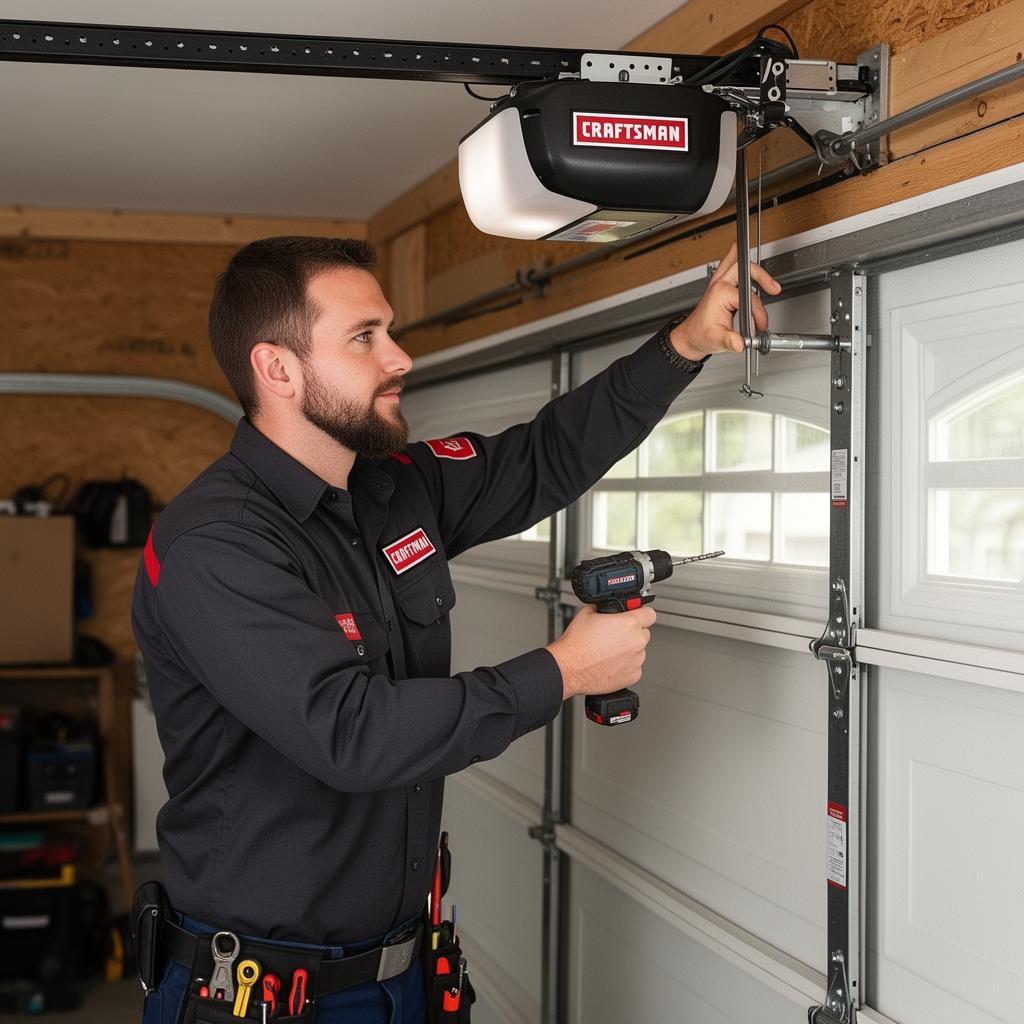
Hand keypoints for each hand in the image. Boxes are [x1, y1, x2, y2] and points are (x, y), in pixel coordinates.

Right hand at [546, 604, 655, 700]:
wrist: (569, 668)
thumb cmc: (576, 644)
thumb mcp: (587, 613)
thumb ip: (603, 608)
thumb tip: (606, 607)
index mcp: (629, 623)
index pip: (650, 614)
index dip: (641, 613)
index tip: (636, 615)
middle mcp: (636, 642)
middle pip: (644, 632)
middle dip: (632, 632)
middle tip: (616, 635)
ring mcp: (636, 660)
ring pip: (639, 650)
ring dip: (628, 649)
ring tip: (609, 651)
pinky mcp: (633, 676)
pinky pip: (634, 667)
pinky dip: (625, 665)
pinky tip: (610, 662)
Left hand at [669, 242, 781, 359]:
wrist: (690, 338)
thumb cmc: (700, 336)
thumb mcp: (716, 340)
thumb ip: (729, 341)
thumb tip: (740, 343)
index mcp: (720, 294)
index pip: (749, 299)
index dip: (759, 313)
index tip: (761, 325)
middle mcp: (719, 285)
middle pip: (745, 269)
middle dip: (762, 277)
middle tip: (774, 288)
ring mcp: (718, 284)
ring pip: (734, 262)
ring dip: (751, 264)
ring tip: (762, 262)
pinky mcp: (719, 286)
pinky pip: (727, 266)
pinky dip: (734, 257)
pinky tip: (736, 249)